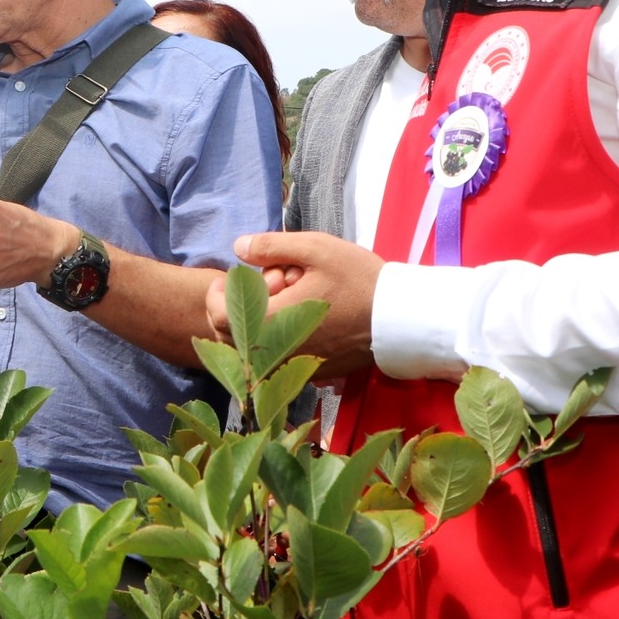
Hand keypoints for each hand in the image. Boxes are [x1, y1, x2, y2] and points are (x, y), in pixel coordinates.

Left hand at [207, 231, 381, 375]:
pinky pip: (277, 358)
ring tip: (289, 297)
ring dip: (258, 323)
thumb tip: (238, 247)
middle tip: (269, 285)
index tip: (230, 278)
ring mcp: (294, 365)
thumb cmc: (359, 280)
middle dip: (239, 308)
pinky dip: (276, 338)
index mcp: (273, 321)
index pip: (219, 317)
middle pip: (231, 336)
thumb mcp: (316, 249)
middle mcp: (278, 351)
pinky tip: (301, 316)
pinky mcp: (311, 372)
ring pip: (253, 349)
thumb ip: (271, 246)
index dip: (217, 296)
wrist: (401, 319)